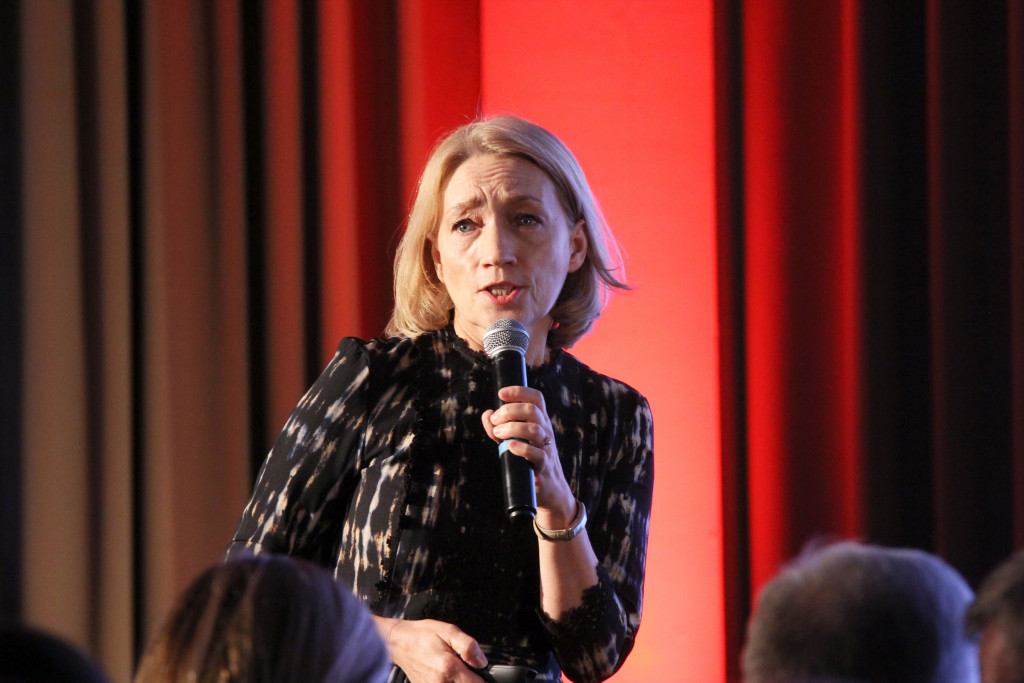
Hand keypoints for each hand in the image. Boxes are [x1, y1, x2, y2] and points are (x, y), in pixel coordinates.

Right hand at [383, 617, 487, 682]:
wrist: (399, 642)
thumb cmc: (422, 635)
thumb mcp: (449, 631)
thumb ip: (468, 647)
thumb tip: (482, 662)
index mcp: (448, 668)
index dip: (484, 679)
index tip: (482, 673)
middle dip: (471, 680)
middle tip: (468, 670)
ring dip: (460, 682)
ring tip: (458, 672)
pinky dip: (449, 682)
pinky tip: (447, 675)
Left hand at [481, 386, 575, 523]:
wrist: (549, 490)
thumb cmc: (529, 461)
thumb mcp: (514, 440)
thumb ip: (498, 427)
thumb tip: (487, 414)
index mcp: (540, 422)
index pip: (536, 398)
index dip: (519, 391)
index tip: (501, 393)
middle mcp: (545, 432)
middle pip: (532, 410)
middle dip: (510, 411)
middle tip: (495, 420)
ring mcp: (546, 449)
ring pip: (534, 429)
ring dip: (512, 427)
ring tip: (498, 433)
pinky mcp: (544, 467)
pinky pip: (537, 454)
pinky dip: (522, 448)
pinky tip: (509, 446)